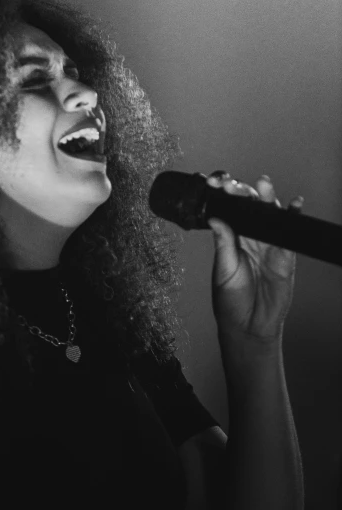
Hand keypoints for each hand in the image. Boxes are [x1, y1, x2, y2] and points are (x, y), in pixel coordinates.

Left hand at [206, 171, 302, 350]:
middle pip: (249, 206)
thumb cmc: (231, 301)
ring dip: (268, 197)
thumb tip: (215, 218)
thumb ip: (223, 245)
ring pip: (270, 214)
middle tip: (235, 183)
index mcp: (230, 238)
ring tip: (264, 184)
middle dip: (243, 191)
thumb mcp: (223, 271)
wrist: (250, 326)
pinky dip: (294, 216)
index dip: (223, 194)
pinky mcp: (286, 254)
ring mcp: (269, 244)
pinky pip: (291, 232)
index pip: (228, 209)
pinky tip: (295, 204)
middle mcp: (250, 237)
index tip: (214, 182)